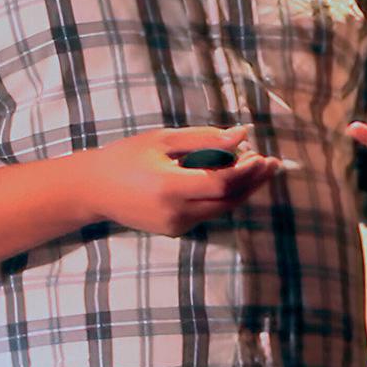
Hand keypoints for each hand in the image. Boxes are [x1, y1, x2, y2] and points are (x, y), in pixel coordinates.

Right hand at [70, 125, 280, 236]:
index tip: (263, 155)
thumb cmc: (126, 157)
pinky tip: (233, 178)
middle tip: (272, 163)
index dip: (247, 171)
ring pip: (221, 210)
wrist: (94, 190)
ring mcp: (175, 226)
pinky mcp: (174, 231)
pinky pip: (208, 213)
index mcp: (169, 188)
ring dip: (242, 190)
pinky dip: (223, 196)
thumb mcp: (163, 140)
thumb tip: (242, 135)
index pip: (221, 184)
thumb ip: (204, 139)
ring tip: (258, 168)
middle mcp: (175, 213)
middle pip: (228, 201)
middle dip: (253, 182)